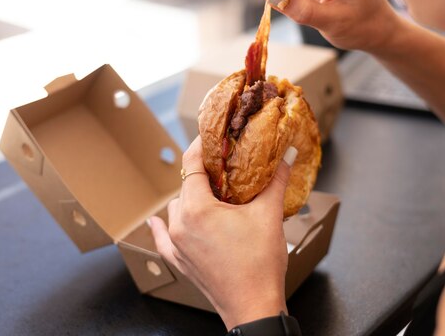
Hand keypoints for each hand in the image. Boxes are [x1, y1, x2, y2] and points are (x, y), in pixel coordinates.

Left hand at [149, 136, 294, 329]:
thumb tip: (287, 154)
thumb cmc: (260, 263)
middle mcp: (180, 224)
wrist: (253, 307)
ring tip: (212, 195)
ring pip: (177, 208)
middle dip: (202, 173)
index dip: (202, 146)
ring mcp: (176, 244)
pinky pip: (163, 237)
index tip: (213, 136)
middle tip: (223, 166)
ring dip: (190, 197)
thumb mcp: (270, 216)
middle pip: (185, 185)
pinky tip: (156, 222)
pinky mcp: (178, 260)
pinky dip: (163, 227)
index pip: (192, 164)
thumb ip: (276, 180)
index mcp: (198, 209)